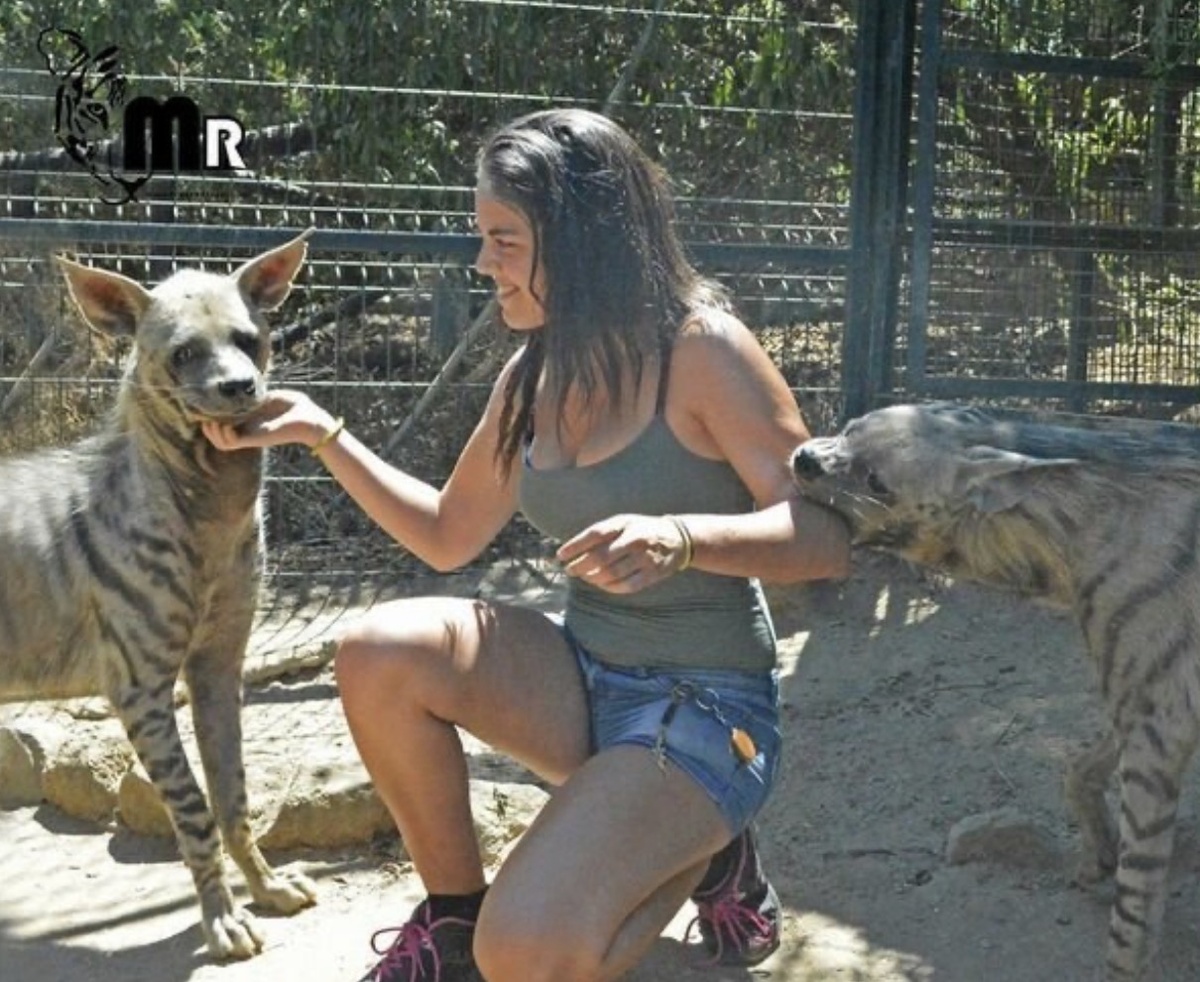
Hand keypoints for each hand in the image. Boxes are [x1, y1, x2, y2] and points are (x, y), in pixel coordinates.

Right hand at [201, 389, 338, 450]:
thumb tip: (242, 385)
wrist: (311, 418)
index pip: (225, 425)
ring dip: (213, 433)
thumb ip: (256, 393)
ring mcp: (251, 436)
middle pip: (219, 438)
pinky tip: (224, 425)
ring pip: (222, 443)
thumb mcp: (272, 396)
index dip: (212, 419)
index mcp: (251, 420)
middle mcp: (249, 430)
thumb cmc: (297, 406)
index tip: (204, 409)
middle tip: (205, 418)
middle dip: (208, 429)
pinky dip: (224, 435)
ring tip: (212, 422)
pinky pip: (232, 443)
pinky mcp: (256, 439)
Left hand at [557, 514, 690, 593]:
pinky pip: (626, 586)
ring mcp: (645, 558)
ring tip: (584, 578)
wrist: (678, 538)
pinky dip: (610, 588)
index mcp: (625, 523)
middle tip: (570, 570)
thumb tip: (573, 548)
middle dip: (580, 566)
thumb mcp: (624, 522)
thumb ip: (602, 532)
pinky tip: (601, 585)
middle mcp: (635, 539)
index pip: (595, 534)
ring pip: (612, 574)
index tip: (560, 555)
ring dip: (593, 578)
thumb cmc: (642, 529)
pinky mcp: (653, 574)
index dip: (575, 545)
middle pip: (601, 557)